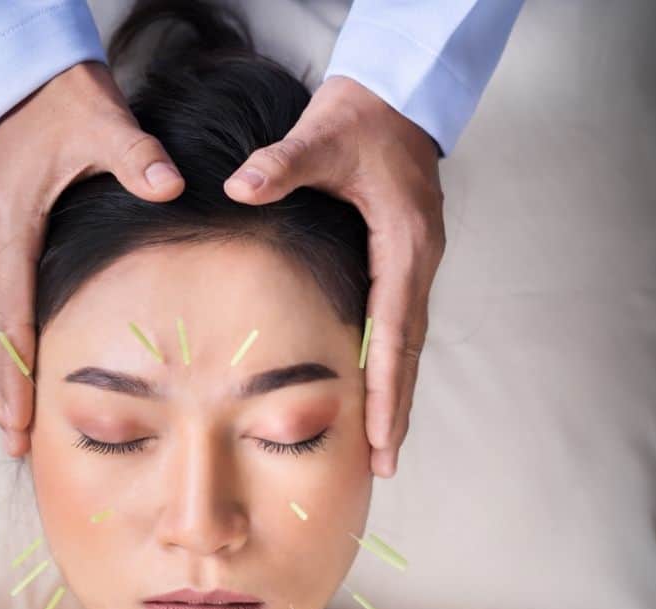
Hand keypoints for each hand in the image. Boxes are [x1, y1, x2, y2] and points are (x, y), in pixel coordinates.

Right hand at [0, 62, 183, 456]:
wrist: (33, 84)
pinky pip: (0, 307)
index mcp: (11, 225)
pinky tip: (20, 373)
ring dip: (1, 374)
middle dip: (2, 388)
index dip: (15, 366)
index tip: (20, 413)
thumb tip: (170, 185)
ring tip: (12, 425)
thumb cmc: (67, 107)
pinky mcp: (5, 244)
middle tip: (12, 442)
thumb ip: (135, 156)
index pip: (9, 309)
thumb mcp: (102, 123)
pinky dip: (7, 346)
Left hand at [223, 76, 444, 477]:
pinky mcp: (402, 261)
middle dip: (397, 410)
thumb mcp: (321, 137)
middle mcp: (417, 263)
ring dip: (395, 394)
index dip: (388, 390)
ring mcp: (413, 265)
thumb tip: (237, 189)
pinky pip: (397, 325)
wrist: (396, 95)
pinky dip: (388, 364)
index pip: (397, 332)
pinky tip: (373, 391)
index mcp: (405, 245)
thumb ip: (280, 165)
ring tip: (383, 446)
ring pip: (406, 344)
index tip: (382, 440)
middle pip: (408, 352)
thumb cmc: (361, 118)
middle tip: (385, 466)